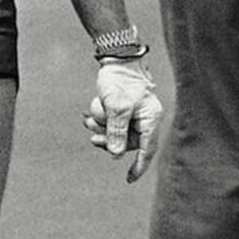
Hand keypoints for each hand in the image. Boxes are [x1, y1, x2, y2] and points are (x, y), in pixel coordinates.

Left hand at [87, 59, 162, 181]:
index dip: (139, 166)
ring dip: (102, 128)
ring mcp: (135, 115)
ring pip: (117, 133)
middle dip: (109, 140)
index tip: (129, 179)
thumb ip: (117, 131)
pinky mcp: (124, 110)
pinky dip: (102, 120)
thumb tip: (116, 155)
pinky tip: (91, 114)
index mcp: (151, 119)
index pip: (147, 149)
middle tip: (92, 138)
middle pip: (127, 142)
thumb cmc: (120, 81)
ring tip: (88, 120)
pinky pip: (112, 123)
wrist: (116, 59)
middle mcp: (145, 119)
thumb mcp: (117, 107)